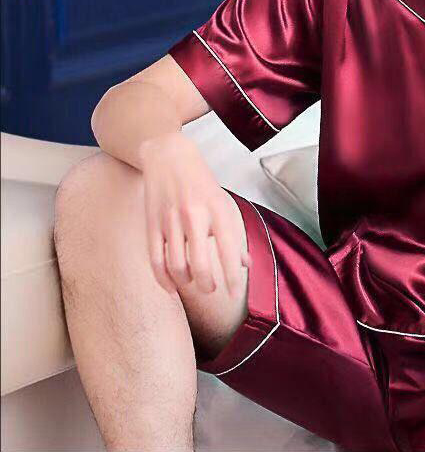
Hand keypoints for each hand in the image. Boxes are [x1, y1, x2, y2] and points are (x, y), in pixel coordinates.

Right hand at [139, 132, 251, 296]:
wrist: (169, 156)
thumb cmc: (201, 182)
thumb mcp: (223, 203)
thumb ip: (233, 235)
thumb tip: (246, 265)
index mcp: (217, 210)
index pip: (228, 251)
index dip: (233, 278)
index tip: (235, 295)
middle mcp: (195, 216)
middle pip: (200, 265)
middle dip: (207, 285)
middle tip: (211, 289)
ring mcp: (170, 221)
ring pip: (177, 267)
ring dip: (186, 283)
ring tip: (194, 283)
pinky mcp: (152, 225)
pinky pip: (156, 261)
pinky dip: (164, 280)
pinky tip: (172, 287)